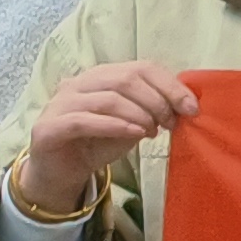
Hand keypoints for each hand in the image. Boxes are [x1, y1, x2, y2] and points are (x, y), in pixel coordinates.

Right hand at [13, 63, 197, 218]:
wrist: (62, 172)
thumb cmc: (98, 143)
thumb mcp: (133, 124)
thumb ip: (152, 110)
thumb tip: (185, 105)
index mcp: (101, 75)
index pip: (141, 68)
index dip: (170, 86)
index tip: (191, 108)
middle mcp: (78, 82)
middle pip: (126, 79)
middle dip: (157, 101)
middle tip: (170, 123)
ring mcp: (60, 102)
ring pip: (109, 99)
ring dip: (139, 115)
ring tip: (153, 133)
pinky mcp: (48, 126)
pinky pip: (85, 120)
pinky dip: (116, 126)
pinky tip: (135, 135)